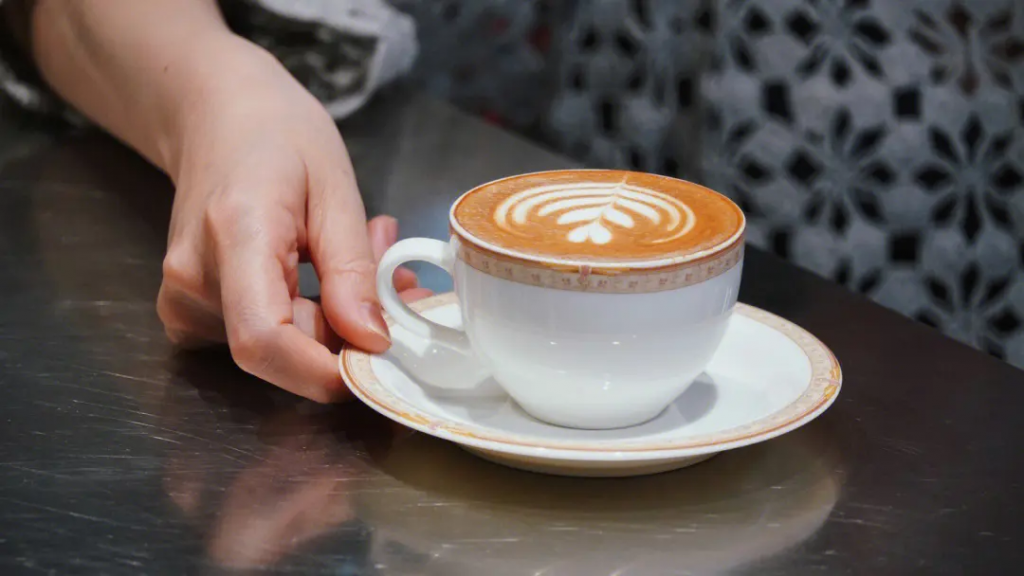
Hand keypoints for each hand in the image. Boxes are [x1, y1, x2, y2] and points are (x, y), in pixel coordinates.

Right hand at [157, 43, 428, 401]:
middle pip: (279, 350)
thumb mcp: (336, 189)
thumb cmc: (278, 137)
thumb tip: (371, 341)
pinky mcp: (189, 312)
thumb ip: (352, 270)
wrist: (217, 118)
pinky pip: (263, 337)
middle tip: (394, 281)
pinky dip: (309, 318)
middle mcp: (194, 278)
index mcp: (233, 235)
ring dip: (335, 320)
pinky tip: (324, 274)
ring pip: (278, 347)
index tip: (378, 362)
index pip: (262, 340)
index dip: (320, 371)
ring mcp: (183, 299)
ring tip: (361, 259)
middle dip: (349, 333)